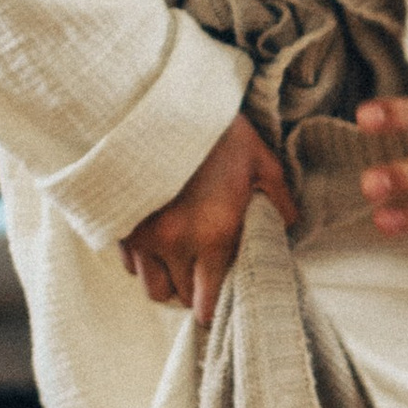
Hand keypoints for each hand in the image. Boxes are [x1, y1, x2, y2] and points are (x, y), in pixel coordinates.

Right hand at [119, 113, 298, 326]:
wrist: (154, 100)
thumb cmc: (214, 130)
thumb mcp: (259, 158)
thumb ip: (278, 199)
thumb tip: (289, 225)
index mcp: (215, 234)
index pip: (212, 298)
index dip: (217, 307)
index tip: (221, 304)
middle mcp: (176, 244)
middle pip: (181, 298)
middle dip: (195, 295)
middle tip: (206, 279)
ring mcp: (142, 237)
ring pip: (152, 288)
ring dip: (168, 283)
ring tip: (181, 266)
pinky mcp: (118, 225)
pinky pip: (130, 264)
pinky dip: (144, 263)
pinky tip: (158, 243)